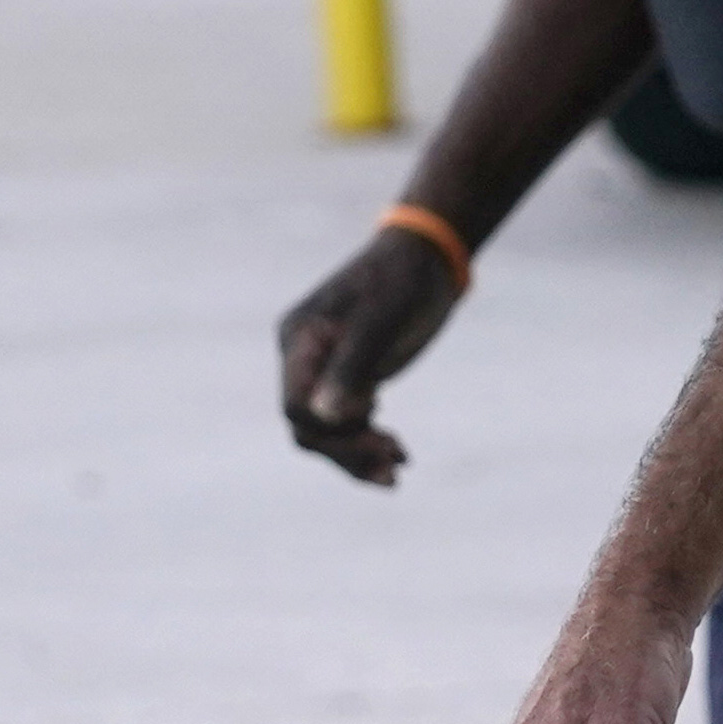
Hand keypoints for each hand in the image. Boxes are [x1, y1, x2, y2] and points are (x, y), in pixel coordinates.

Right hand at [275, 227, 463, 485]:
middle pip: (309, 426)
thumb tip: (322, 417)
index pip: (295, 404)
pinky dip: (370, 441)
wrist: (427, 259)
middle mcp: (305, 358)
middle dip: (349, 449)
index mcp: (300, 339)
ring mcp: (327, 370)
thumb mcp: (380, 321)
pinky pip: (348, 423)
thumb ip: (350, 368)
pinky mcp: (350, 378)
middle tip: (395, 463)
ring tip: (400, 463)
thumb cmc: (401, 281)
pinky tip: (400, 452)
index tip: (376, 420)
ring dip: (361, 453)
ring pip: (328, 431)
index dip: (329, 427)